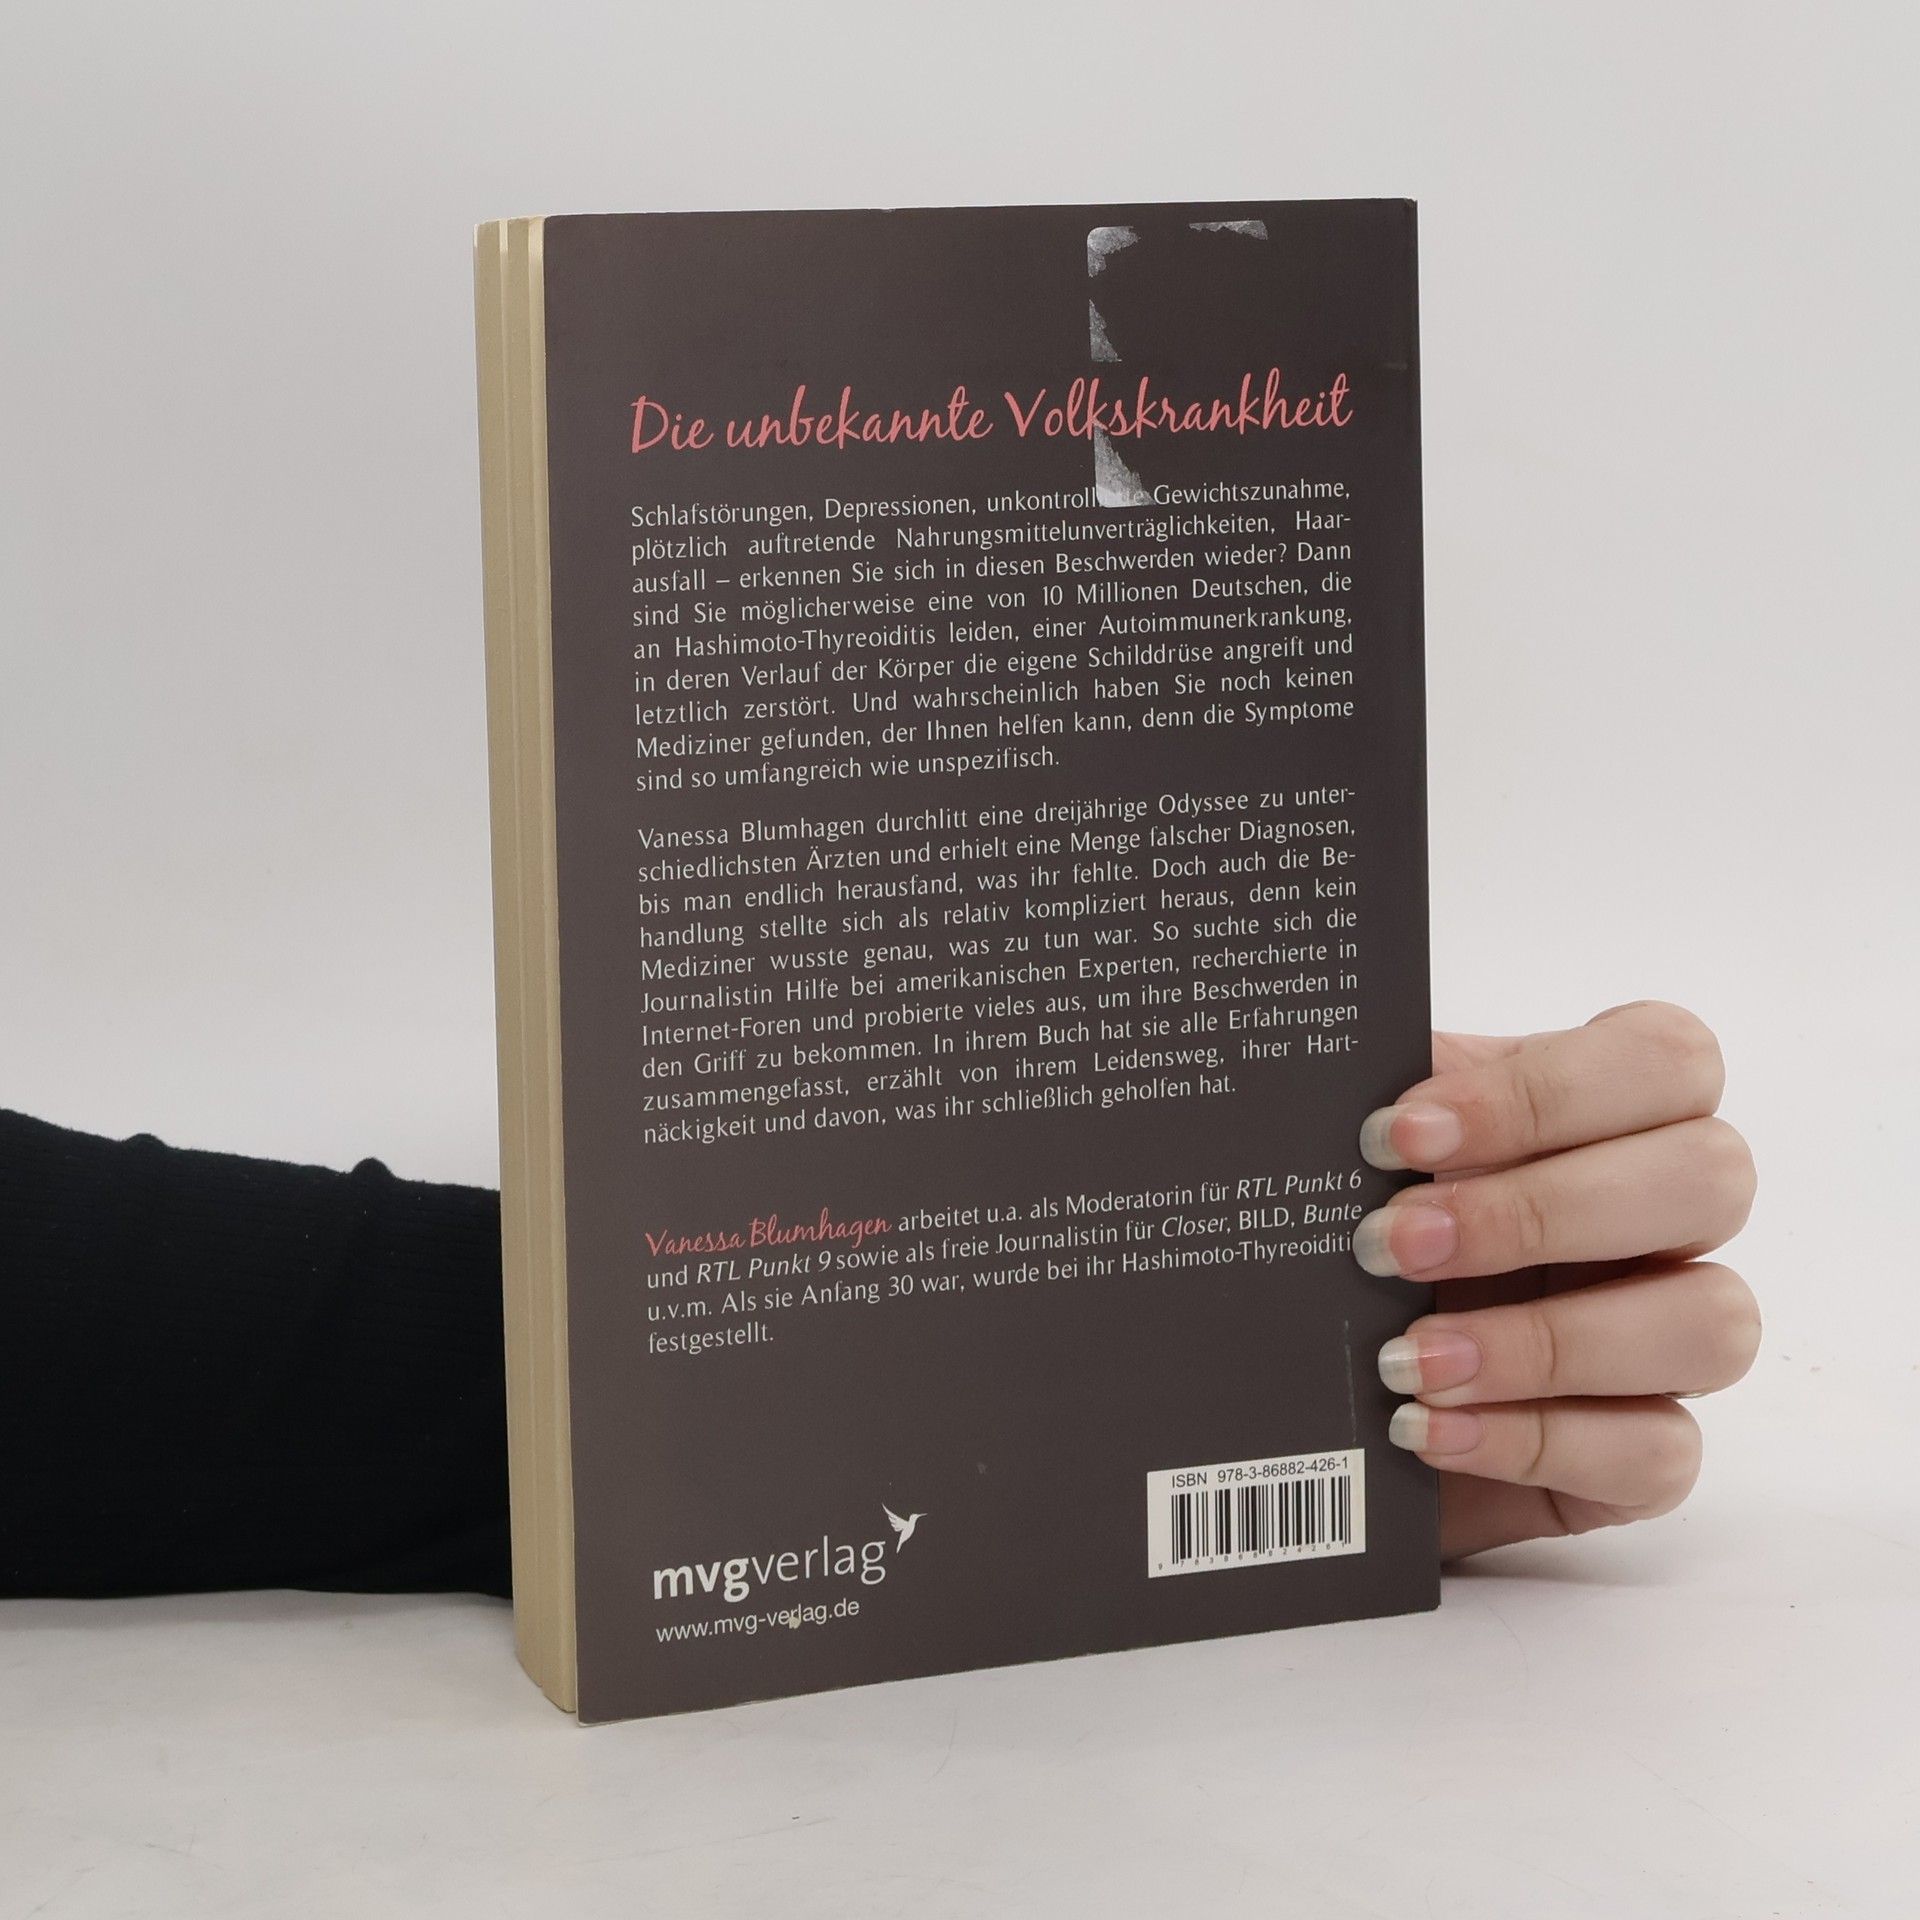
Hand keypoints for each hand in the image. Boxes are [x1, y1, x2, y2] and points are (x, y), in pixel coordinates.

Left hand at [1355, 1001, 1758, 1558]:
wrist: (1340, 1384)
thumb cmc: (1379, 1241)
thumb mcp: (1377, 1160)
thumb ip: (1396, 1111)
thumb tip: (1354, 1080)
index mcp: (1618, 1112)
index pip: (1662, 1057)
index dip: (1543, 1093)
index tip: (1405, 1133)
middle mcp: (1672, 1216)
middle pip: (1709, 1179)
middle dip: (1538, 1212)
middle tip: (1396, 1244)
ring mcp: (1680, 1335)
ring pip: (1711, 1323)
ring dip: (1545, 1344)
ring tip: (1411, 1359)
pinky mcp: (1656, 1453)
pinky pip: (1655, 1453)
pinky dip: (1530, 1441)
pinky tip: (1429, 1429)